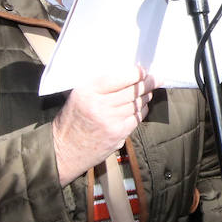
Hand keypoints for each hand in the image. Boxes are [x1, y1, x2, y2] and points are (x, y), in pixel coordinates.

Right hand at [52, 65, 156, 185]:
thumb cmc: (71, 119)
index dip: (137, 73)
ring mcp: (111, 122)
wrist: (64, 150)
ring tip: (148, 91)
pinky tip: (141, 107)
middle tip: (156, 78)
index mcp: (88, 91)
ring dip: (146, 96)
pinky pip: (137, 118)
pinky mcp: (118, 135)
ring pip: (138, 104)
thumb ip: (100, 85)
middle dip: (149, 83)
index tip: (144, 70)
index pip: (120, 77)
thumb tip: (127, 74)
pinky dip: (141, 111)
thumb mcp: (78, 96)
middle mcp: (100, 105)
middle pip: (133, 90)